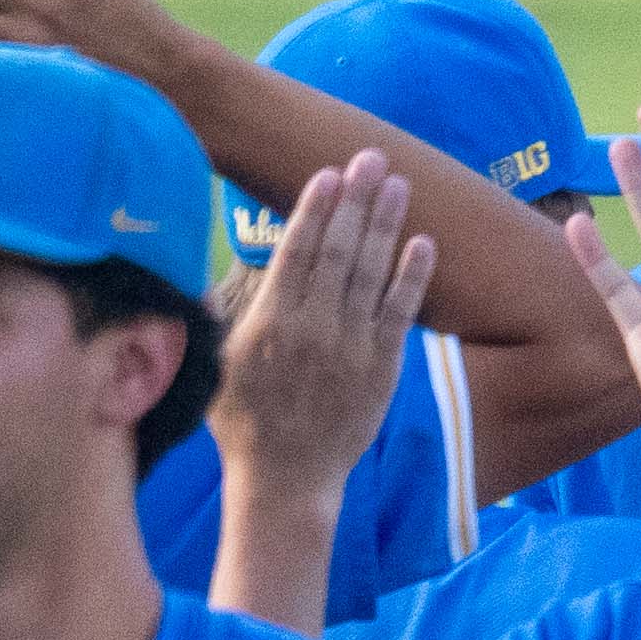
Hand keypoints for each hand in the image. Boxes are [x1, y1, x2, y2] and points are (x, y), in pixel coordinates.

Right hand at [209, 152, 436, 517]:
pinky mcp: (381, 371)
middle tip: (371, 157)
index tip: (328, 172)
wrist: (286, 482)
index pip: (296, 251)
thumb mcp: (216, 363)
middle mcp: (313, 330)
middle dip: (356, 200)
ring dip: (386, 224)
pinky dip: (412, 277)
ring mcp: (351, 349)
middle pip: (338, 250)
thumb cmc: (243, 422)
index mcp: (269, 323)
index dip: (314, 207)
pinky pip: (400, 314)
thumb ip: (224, 311)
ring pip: (371, 273)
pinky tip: (424, 242)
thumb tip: (217, 267)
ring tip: (398, 183)